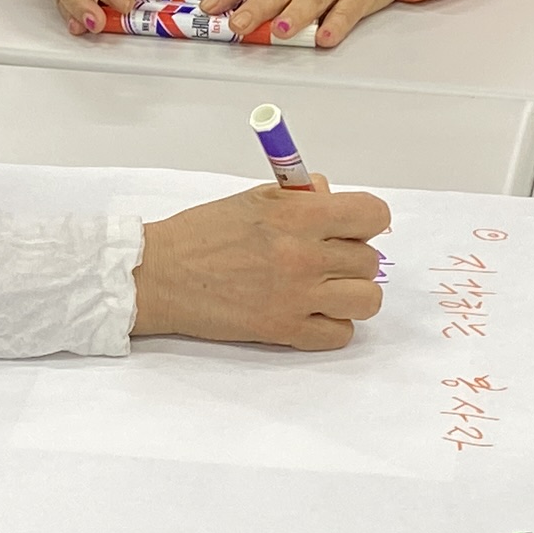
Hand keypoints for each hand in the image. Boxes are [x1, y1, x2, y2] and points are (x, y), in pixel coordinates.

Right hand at [132, 182, 389, 347]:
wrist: (160, 275)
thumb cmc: (202, 234)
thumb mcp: (255, 197)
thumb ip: (301, 197)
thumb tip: (333, 198)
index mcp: (298, 214)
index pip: (373, 215)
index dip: (366, 221)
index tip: (352, 227)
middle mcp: (304, 255)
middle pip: (370, 261)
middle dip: (352, 258)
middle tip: (325, 259)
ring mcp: (297, 296)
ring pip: (367, 301)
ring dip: (350, 295)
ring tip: (326, 290)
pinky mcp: (284, 330)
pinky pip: (341, 335)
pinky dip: (331, 326)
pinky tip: (309, 313)